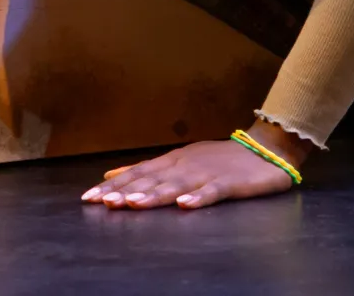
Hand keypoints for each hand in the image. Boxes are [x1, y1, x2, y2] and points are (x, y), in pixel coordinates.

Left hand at [82, 129, 307, 210]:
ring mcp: (205, 174)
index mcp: (170, 162)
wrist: (264, 148)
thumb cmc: (218, 158)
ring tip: (132, 204)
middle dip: (124, 192)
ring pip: (175, 186)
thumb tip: (111, 174)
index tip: (88, 197)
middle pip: (150, 180)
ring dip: (153, 195)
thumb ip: (146, 170)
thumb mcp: (178, 160)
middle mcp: (183, 166)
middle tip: (101, 202)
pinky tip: (185, 206)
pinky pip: (212, 193)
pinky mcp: (229, 184)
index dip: (112, 185)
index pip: (136, 173)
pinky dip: (198, 198)